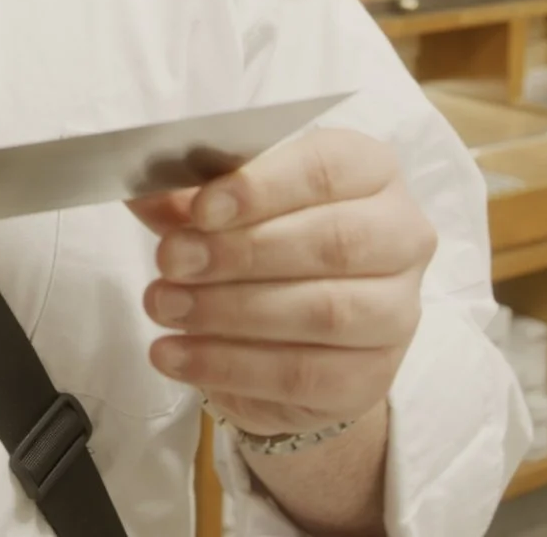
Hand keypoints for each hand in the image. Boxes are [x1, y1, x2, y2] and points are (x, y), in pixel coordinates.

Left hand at [129, 126, 434, 437]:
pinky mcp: (372, 377)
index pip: (329, 167)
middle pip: (334, 242)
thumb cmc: (265, 248)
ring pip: (323, 312)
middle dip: (241, 253)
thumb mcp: (223, 210)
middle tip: (171, 261)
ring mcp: (396, 312)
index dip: (262, 187)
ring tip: (164, 306)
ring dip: (229, 310)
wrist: (294, 339)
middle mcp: (402, 237)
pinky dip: (229, 366)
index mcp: (370, 172)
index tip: (201, 209)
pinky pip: (303, 375)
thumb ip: (189, 199)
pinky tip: (177, 354)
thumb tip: (145, 195)